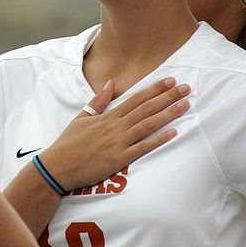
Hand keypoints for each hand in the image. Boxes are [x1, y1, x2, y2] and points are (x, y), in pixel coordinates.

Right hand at [39, 77, 189, 190]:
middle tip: (186, 88)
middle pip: (146, 108)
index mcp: (108, 116)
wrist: (59, 165)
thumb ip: (98, 101)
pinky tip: (174, 133)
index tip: (170, 81)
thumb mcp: (81, 117)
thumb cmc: (69, 143)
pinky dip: (159, 140)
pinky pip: (143, 148)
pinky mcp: (119, 159)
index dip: (154, 89)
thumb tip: (110, 84)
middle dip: (168, 97)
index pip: (136, 98)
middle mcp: (115, 126)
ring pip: (148, 124)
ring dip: (168, 114)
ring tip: (185, 105)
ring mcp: (118, 142)